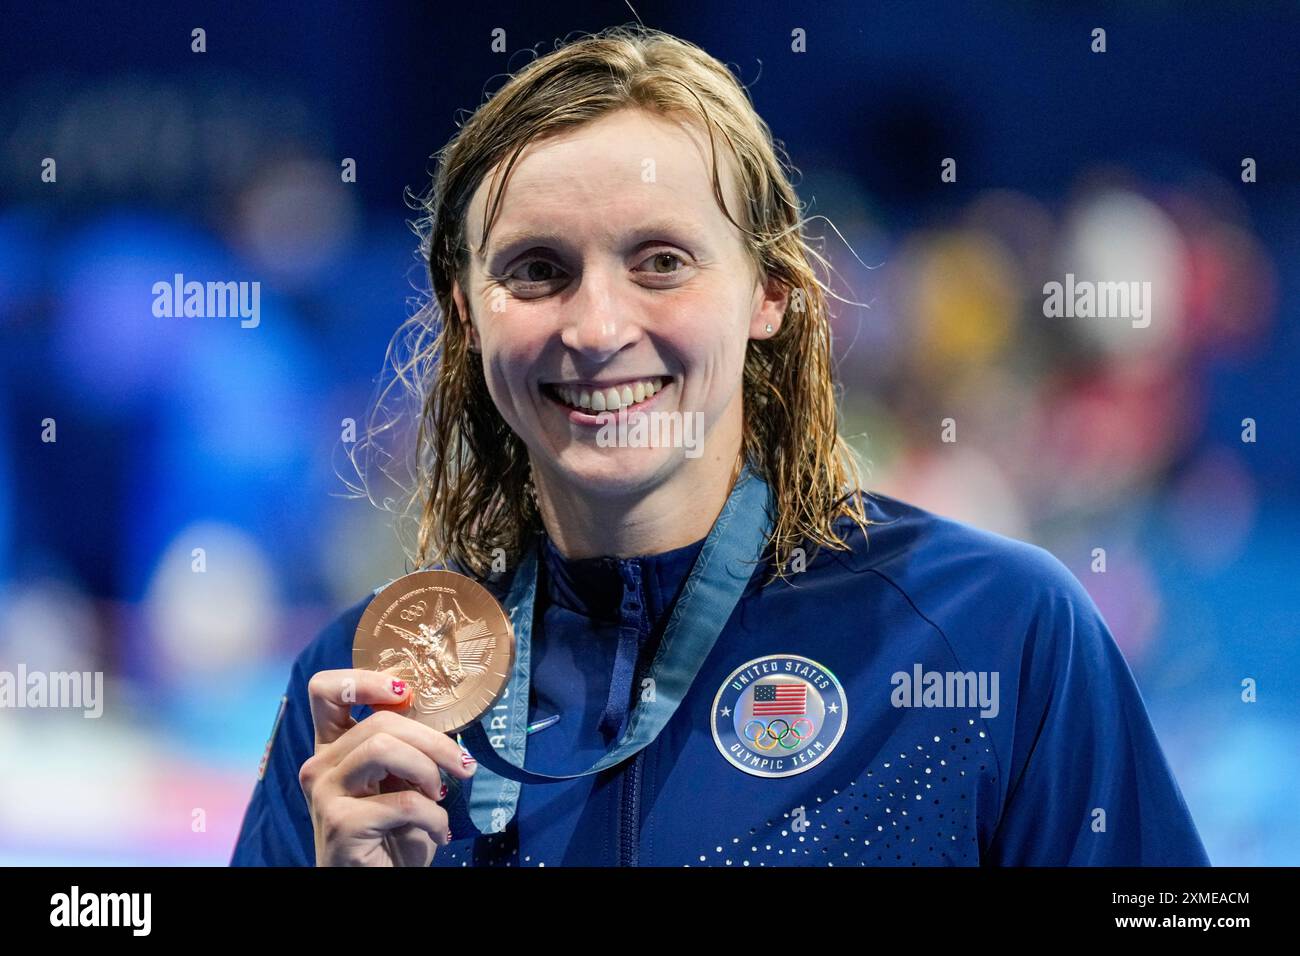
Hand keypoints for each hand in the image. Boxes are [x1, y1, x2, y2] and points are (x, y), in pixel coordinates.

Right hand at [299, 669, 474, 865]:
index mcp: (333, 747)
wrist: (381, 883)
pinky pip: (402, 802)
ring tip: (440, 795)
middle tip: (461, 766)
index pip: (326, 690)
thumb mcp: (401, 779)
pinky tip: (439, 832)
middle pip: (378, 722)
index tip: (405, 695)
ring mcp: (324, 793)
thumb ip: (405, 744)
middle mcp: (320, 765)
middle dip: (433, 741)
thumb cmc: (395, 832)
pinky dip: (434, 816)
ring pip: (383, 749)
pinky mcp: (340, 823)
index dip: (364, 679)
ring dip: (428, 770)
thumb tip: (439, 711)